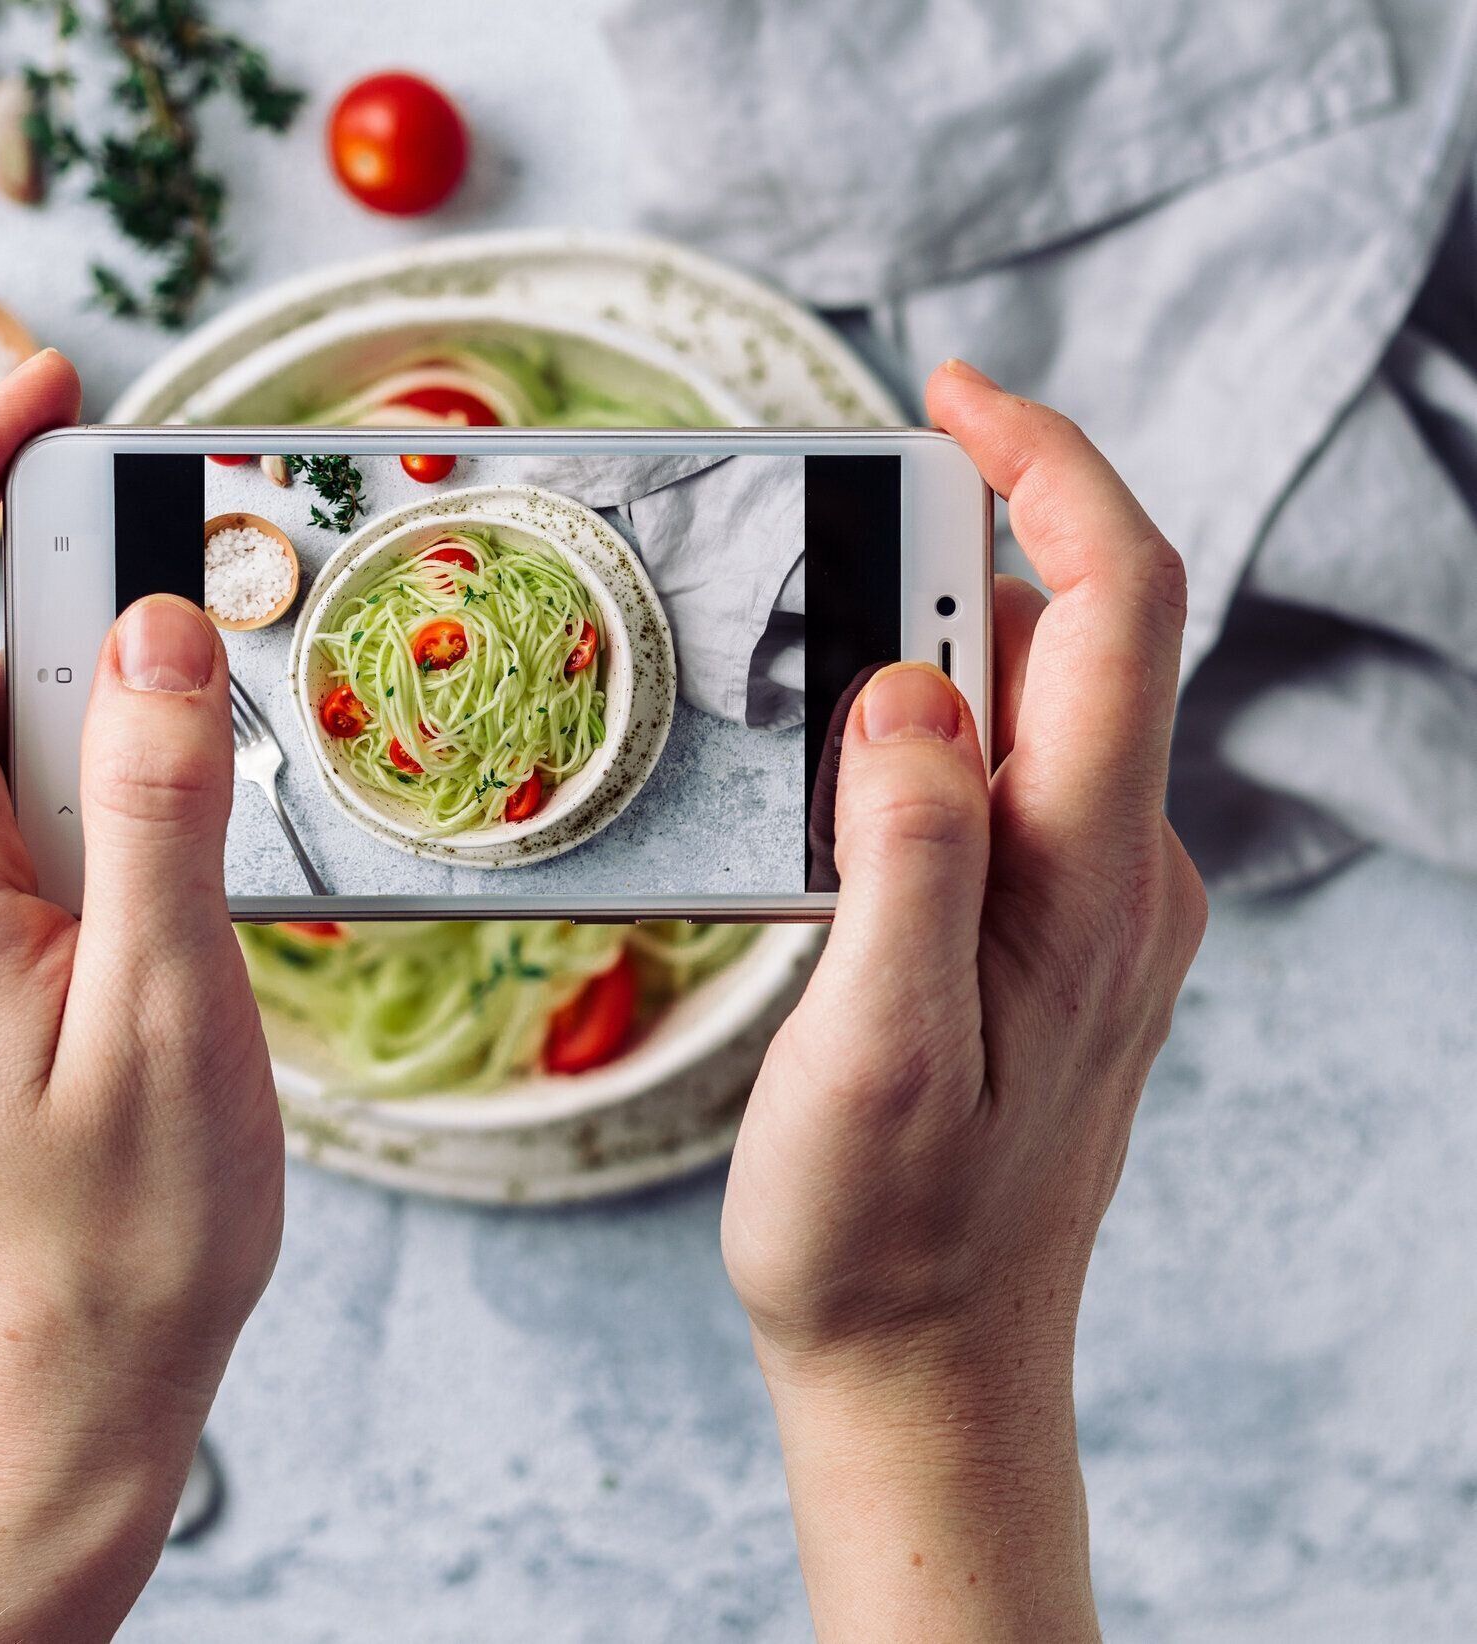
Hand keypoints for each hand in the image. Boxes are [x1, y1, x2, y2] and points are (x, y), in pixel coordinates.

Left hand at [0, 353, 281, 1642]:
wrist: (54, 1391)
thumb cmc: (117, 1232)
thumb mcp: (172, 1002)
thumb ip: (161, 798)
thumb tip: (160, 627)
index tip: (41, 391)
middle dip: (71, 601)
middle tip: (202, 603)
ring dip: (95, 715)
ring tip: (211, 769)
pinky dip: (87, 794)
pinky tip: (173, 859)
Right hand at [724, 361, 1206, 1639]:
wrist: (929, 1363)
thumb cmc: (885, 1229)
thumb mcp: (876, 1050)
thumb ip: (905, 858)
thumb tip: (909, 684)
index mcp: (1088, 878)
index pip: (1116, 607)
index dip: (1048, 471)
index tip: (948, 395)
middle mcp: (1119, 872)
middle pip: (1073, 638)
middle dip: (958, 551)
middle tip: (819, 547)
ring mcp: (1093, 905)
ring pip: (1030, 709)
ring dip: (928, 648)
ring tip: (802, 681)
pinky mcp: (1050, 934)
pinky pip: (1004, 782)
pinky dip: (924, 736)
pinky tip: (835, 782)